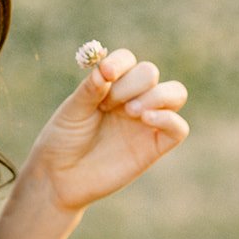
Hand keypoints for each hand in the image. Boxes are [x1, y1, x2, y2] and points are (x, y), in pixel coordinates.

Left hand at [28, 47, 189, 212]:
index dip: (120, 63)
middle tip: (107, 105)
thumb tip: (105, 70)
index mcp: (111, 85)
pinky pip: (178, 128)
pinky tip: (146, 119)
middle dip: (131, 84)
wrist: (60, 177)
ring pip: (176, 93)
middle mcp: (132, 99)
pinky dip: (169, 118)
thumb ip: (89, 90)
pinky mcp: (155, 146)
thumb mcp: (72, 111)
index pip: (127, 60)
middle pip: (150, 73)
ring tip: (131, 111)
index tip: (106, 73)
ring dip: (157, 95)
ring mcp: (146, 121)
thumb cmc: (63, 140)